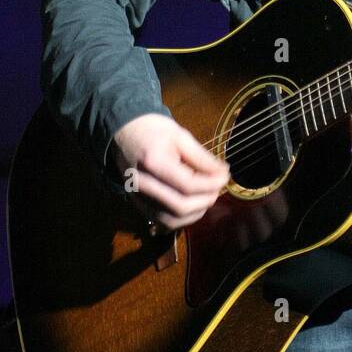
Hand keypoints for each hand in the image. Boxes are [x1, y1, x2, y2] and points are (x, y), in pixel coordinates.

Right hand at [111, 113, 230, 231]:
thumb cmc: (154, 130)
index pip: (187, 184)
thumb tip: (222, 173)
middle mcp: (142, 185)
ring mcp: (137, 197)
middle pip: (180, 206)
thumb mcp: (180, 136)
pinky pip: (163, 221)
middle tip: (218, 186)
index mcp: (152, 162)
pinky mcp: (138, 205)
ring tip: (208, 195)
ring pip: (171, 220)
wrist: (125, 132)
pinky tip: (193, 204)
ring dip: (196, 212)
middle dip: (206, 199)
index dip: (211, 183)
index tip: (226, 175)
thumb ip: (201, 157)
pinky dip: (182, 218)